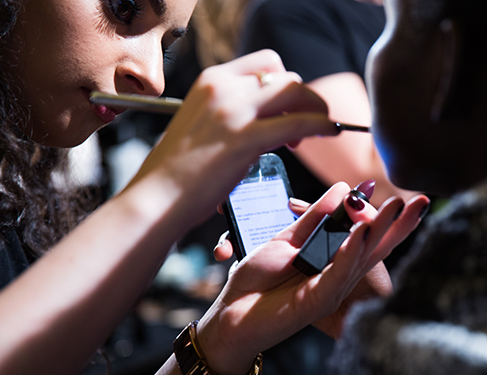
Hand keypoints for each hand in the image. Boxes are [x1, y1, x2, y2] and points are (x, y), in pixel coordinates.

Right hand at [125, 49, 339, 225]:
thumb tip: (260, 119)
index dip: (284, 83)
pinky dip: (320, 124)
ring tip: (315, 131)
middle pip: (284, 76)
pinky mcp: (246, 137)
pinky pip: (299, 122)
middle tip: (302, 128)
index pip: (265, 63)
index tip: (287, 107)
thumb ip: (230, 115)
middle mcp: (223, 88)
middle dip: (302, 99)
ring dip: (314, 108)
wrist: (158, 198)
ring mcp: (234, 110)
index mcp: (211, 81)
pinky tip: (329, 132)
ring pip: (296, 90)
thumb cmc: (178, 173)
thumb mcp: (202, 127)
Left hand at [199, 182, 429, 374]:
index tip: (413, 198)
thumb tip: (342, 189)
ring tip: (395, 207)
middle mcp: (339, 275)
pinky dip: (349, 254)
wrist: (232, 313)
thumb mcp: (286, 241)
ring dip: (379, 231)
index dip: (392, 218)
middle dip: (400, 225)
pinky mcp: (316, 301)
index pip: (369, 235)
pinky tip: (359, 233)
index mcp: (334, 260)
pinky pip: (336, 275)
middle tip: (422, 201)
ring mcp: (330, 289)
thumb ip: (314, 218)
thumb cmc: (259, 280)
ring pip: (361, 258)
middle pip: (376, 248)